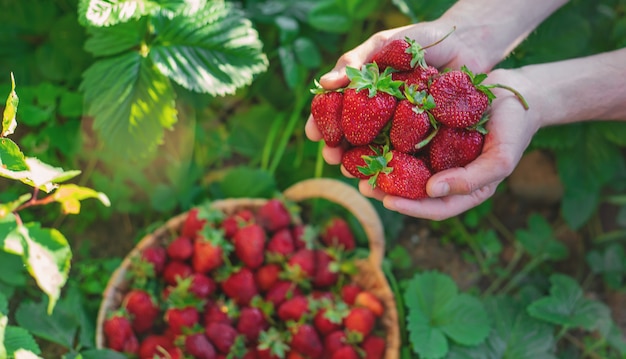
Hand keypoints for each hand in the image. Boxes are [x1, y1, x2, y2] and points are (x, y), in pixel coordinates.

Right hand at [305, 20, 496, 165]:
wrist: (469, 44)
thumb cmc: (424, 40)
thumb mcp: (386, 45)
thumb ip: (357, 62)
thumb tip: (325, 84)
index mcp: (366, 91)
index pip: (337, 110)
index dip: (323, 122)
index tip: (313, 134)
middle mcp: (381, 113)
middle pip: (353, 136)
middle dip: (340, 150)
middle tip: (332, 159)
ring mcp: (403, 127)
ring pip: (377, 151)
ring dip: (363, 165)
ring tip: (355, 175)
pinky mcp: (427, 137)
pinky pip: (408, 155)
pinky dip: (397, 167)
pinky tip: (388, 177)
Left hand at [361, 68, 538, 219]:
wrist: (517, 92)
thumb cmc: (514, 128)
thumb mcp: (500, 158)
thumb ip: (471, 180)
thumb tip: (431, 192)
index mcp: (464, 189)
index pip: (435, 207)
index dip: (412, 208)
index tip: (388, 202)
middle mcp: (446, 174)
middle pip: (414, 191)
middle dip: (388, 191)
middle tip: (364, 187)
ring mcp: (437, 154)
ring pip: (405, 167)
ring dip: (382, 169)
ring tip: (357, 168)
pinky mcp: (429, 132)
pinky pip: (406, 141)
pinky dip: (387, 143)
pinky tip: (368, 139)